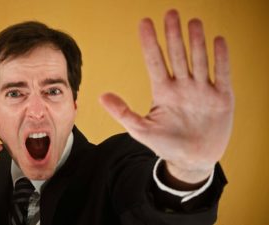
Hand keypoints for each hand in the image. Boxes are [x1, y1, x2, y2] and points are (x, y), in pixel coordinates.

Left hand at [100, 10, 233, 182]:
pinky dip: (220, 59)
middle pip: (177, 55)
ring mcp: (202, 90)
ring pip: (198, 60)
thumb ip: (122, 112)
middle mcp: (182, 86)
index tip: (144, 23)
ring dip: (195, 42)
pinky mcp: (222, 98)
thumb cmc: (165, 144)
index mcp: (163, 91)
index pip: (155, 61)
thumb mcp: (140, 130)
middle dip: (173, 35)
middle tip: (170, 13)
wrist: (192, 160)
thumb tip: (101, 96)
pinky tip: (217, 40)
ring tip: (192, 22)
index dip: (150, 42)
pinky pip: (221, 74)